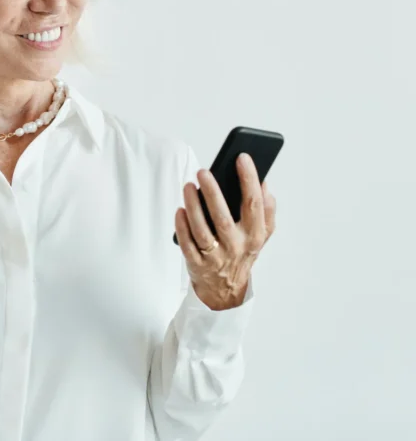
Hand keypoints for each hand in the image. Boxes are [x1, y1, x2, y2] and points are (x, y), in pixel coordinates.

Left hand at [173, 152, 276, 310]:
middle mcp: (236, 246)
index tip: (242, 158)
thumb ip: (266, 210)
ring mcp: (216, 257)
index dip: (249, 179)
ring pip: (202, 230)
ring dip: (193, 207)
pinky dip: (182, 227)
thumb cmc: (243, 251)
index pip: (254, 204)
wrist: (226, 288)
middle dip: (213, 193)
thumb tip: (263, 184)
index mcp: (254, 235)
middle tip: (203, 171)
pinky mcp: (197, 264)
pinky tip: (179, 210)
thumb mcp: (262, 235)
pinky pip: (187, 244)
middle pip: (223, 217)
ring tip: (188, 186)